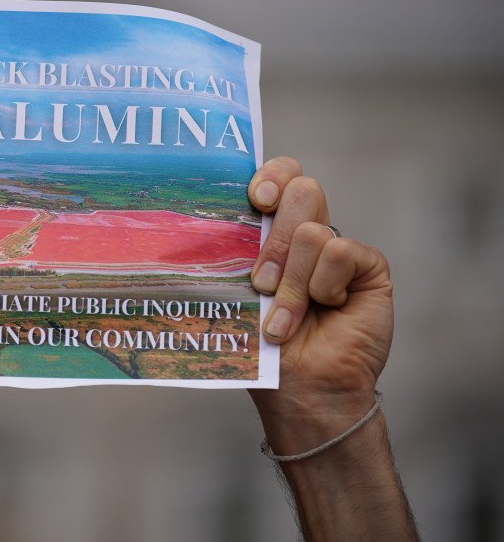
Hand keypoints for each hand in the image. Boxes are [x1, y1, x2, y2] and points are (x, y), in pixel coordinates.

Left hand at [246, 157, 393, 448]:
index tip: (255, 199)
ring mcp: (341, 250)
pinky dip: (324, 286)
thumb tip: (197, 219)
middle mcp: (310, 234)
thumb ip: (232, 256)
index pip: (283, 176)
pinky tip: (327, 309)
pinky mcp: (369, 267)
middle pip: (302, 191)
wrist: (301, 389)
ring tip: (283, 320)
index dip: (272, 175)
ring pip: (314, 231)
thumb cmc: (262, 347)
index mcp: (277, 232)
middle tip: (260, 282)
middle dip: (274, 242)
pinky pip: (341, 253)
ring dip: (292, 282)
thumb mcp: (238, 294)